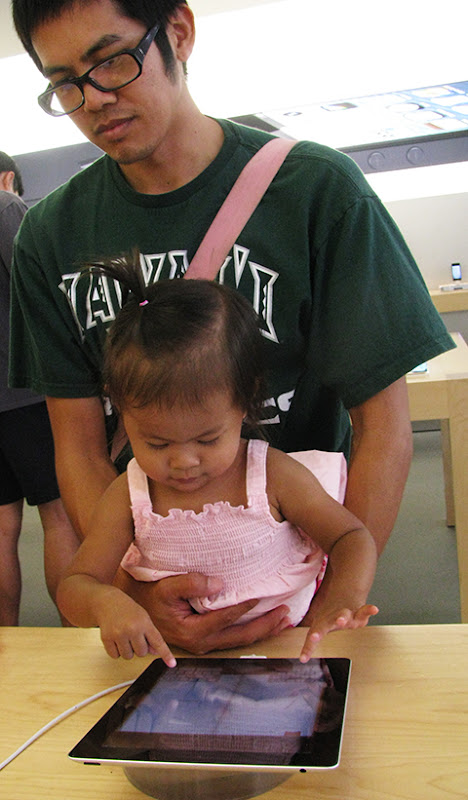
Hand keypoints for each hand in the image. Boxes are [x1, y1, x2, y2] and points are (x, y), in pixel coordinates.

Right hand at [96, 592, 175, 665]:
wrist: (108, 602)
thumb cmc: (128, 610)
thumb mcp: (144, 618)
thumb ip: (151, 635)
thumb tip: (156, 652)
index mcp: (144, 623)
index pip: (158, 642)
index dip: (166, 654)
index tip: (172, 664)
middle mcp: (132, 629)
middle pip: (142, 653)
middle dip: (139, 647)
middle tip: (134, 635)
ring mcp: (119, 634)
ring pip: (128, 656)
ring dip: (127, 650)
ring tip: (124, 636)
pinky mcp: (106, 639)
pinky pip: (115, 656)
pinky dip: (116, 651)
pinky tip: (115, 638)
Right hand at [115, 569, 291, 653]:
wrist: (135, 609)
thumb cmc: (151, 595)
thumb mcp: (167, 587)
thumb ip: (191, 584)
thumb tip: (220, 584)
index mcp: (193, 632)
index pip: (227, 618)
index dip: (246, 606)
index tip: (262, 594)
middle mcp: (201, 643)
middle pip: (241, 637)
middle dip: (266, 626)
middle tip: (287, 614)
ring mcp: (204, 644)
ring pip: (240, 640)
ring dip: (264, 630)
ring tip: (285, 619)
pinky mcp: (206, 639)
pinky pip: (234, 637)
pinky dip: (252, 630)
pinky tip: (265, 622)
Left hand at [299, 604, 378, 662]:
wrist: (343, 595)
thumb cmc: (329, 618)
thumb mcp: (320, 628)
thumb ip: (312, 643)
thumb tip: (302, 658)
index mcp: (322, 625)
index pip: (314, 636)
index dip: (308, 647)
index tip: (303, 658)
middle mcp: (333, 620)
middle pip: (328, 623)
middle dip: (319, 631)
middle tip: (320, 633)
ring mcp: (347, 615)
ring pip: (344, 615)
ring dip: (342, 618)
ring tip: (342, 620)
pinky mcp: (359, 613)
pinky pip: (364, 611)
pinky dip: (369, 610)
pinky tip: (374, 609)